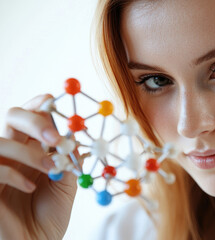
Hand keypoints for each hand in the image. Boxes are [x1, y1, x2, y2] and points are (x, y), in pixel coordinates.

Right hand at [0, 94, 77, 239]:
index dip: (39, 105)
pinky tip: (30, 188)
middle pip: (12, 117)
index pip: (30, 115)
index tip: (54, 101)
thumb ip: (69, 160)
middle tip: (55, 137)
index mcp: (31, 148)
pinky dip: (14, 175)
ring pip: (0, 142)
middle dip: (34, 120)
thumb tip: (76, 135)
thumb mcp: (66, 184)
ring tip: (50, 168)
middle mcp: (12, 153)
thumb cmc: (49, 216)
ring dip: (28, 152)